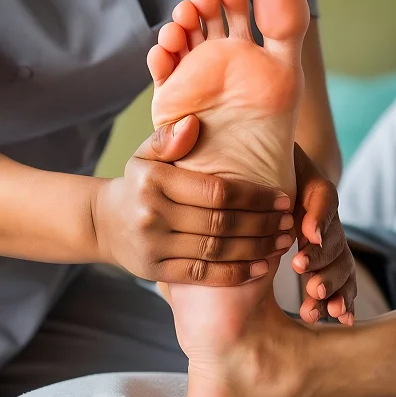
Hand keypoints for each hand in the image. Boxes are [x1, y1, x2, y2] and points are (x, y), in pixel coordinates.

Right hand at [92, 115, 294, 284]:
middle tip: (289, 222)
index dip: (255, 197)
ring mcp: (153, 246)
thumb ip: (169, 138)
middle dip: (262, 224)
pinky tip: (261, 267)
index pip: (217, 191)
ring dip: (256, 248)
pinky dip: (235, 273)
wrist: (104, 222)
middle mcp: (152, 214)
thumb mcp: (146, 155)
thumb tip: (193, 122)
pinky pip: (202, 275)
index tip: (282, 198)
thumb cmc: (139, 183)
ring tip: (283, 242)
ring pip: (216, 250)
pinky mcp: (156, 271)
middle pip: (221, 223)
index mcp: (155, 181)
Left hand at [291, 145, 356, 325]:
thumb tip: (306, 230)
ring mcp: (331, 242)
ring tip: (313, 309)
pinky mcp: (329, 261)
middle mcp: (328, 218)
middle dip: (323, 266)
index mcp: (317, 190)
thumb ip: (281, 185)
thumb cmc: (276, 176)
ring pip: (343, 265)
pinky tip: (342, 318)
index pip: (325, 201)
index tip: (307, 236)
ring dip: (332, 289)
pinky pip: (343, 280)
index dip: (319, 220)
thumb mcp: (277, 171)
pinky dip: (345, 299)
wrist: (289, 179)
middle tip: (309, 284)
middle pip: (336, 243)